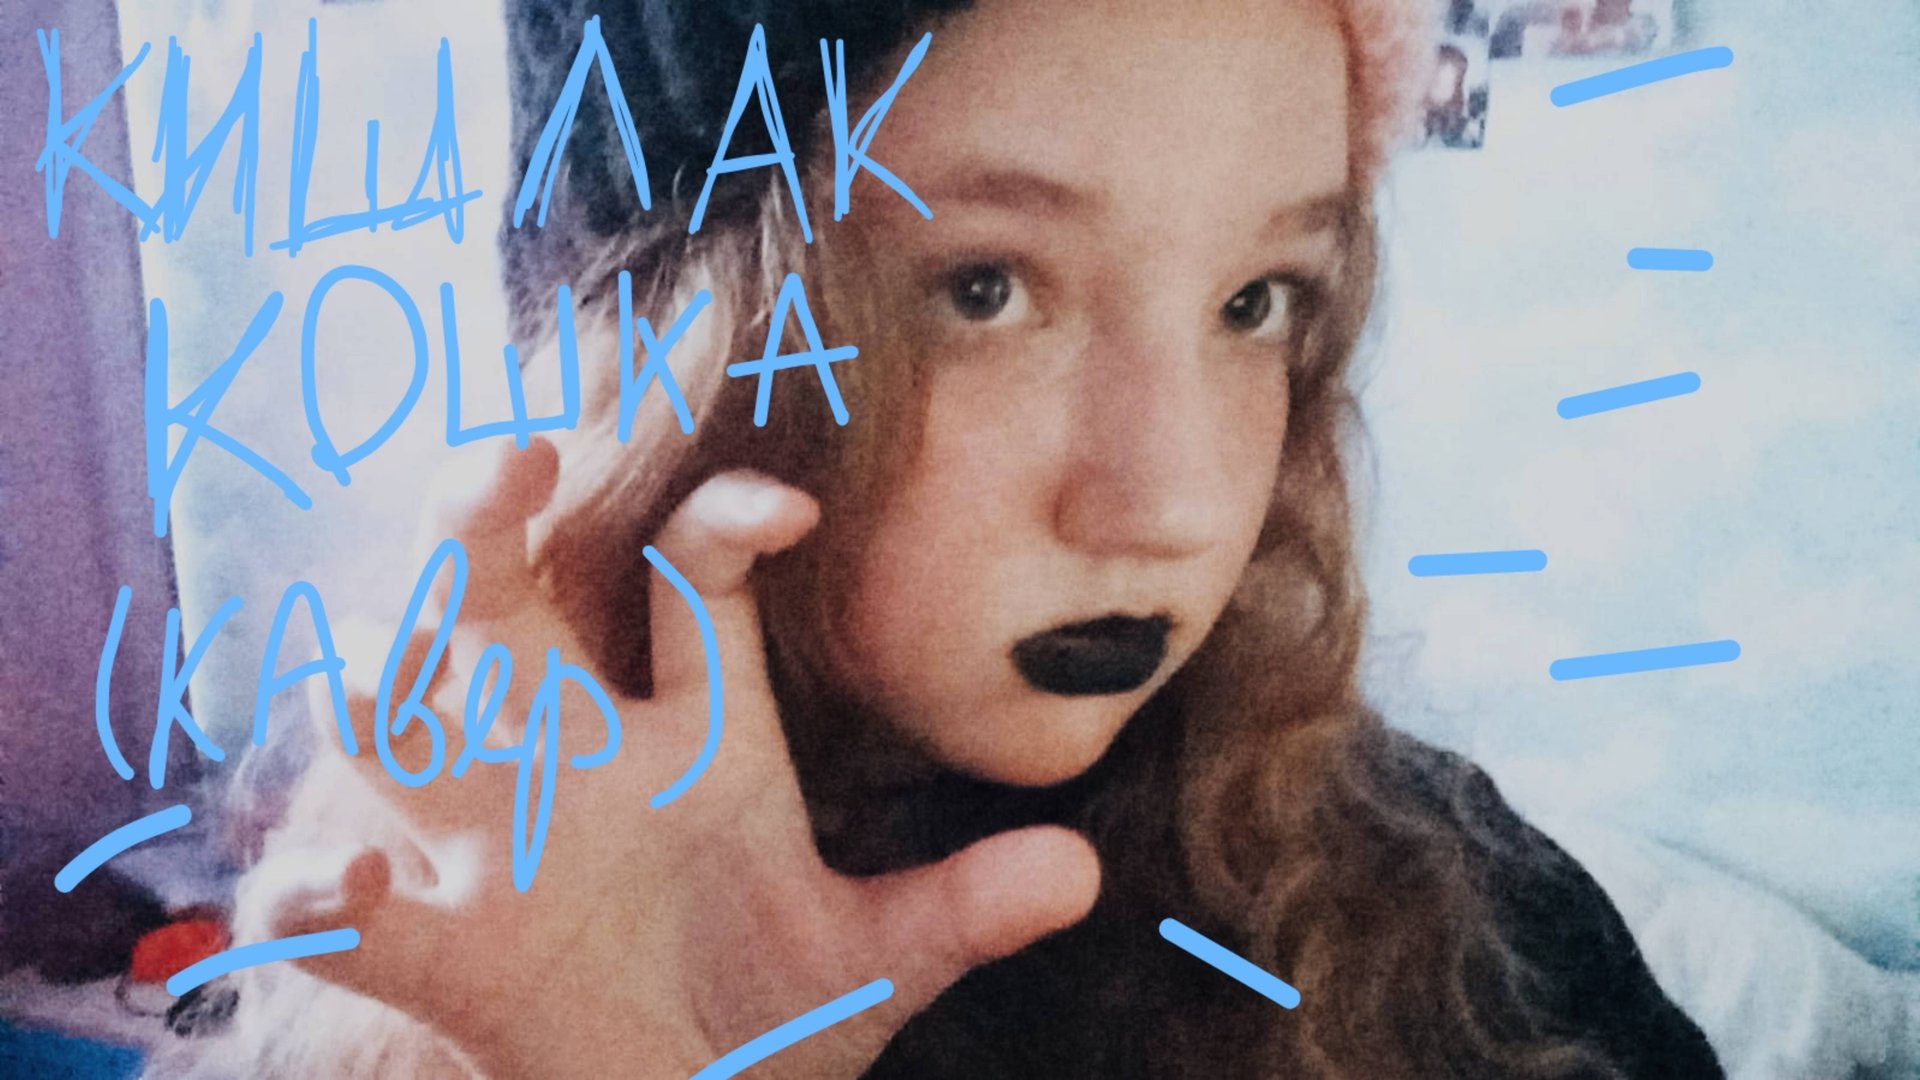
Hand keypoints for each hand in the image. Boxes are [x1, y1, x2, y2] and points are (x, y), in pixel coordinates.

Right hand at [260, 438, 1101, 1078]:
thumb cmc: (771, 1014)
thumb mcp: (871, 962)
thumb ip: (957, 912)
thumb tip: (1083, 868)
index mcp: (694, 732)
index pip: (687, 576)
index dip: (723, 524)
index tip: (789, 510)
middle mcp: (575, 753)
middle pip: (502, 591)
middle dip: (486, 517)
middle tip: (510, 460)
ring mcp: (492, 841)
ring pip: (400, 711)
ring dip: (383, 665)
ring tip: (395, 656)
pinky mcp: (436, 946)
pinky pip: (341, 908)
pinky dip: (313, 897)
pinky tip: (334, 889)